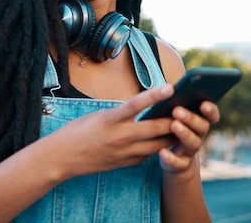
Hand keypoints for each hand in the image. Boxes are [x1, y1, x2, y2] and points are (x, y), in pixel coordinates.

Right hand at [48, 84, 179, 178]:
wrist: (62, 157)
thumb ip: (121, 113)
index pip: (135, 104)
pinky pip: (148, 154)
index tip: (170, 87)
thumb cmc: (78, 131)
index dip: (154, 95)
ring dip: (171, 135)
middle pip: (154, 128)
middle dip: (174, 120)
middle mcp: (119, 137)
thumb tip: (143, 107)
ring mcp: (124, 153)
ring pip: (157, 144)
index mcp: (110, 120)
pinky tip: (165, 139)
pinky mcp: (125, 163)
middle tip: (188, 111)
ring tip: (184, 125)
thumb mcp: (98, 115)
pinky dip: (158, 146)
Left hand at [157, 101, 219, 173]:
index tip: (204, 104)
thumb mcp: (173, 114)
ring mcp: (190, 150)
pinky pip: (179, 163)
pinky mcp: (181, 164)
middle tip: (177, 110)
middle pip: (202, 127)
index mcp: (199, 121)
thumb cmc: (170, 126)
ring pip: (193, 144)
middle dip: (191, 118)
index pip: (212, 115)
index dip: (211, 110)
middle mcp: (198, 135)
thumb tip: (168, 87)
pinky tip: (162, 151)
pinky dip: (171, 158)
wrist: (169, 157)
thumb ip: (176, 102)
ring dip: (184, 134)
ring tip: (173, 125)